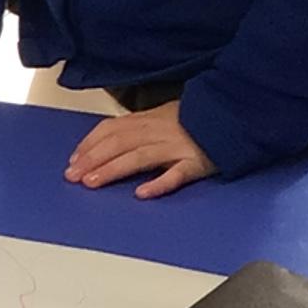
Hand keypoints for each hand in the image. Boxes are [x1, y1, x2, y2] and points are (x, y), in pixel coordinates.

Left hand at [64, 101, 214, 199]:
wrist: (234, 113)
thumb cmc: (198, 118)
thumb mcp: (164, 115)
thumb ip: (139, 127)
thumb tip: (109, 141)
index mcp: (150, 119)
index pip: (112, 129)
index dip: (90, 144)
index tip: (73, 160)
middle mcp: (159, 132)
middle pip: (120, 144)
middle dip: (93, 159)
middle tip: (73, 176)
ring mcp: (177, 147)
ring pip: (140, 157)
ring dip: (114, 169)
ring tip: (93, 182)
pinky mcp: (197, 163)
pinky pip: (177, 174)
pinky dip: (159, 183)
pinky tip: (142, 194)